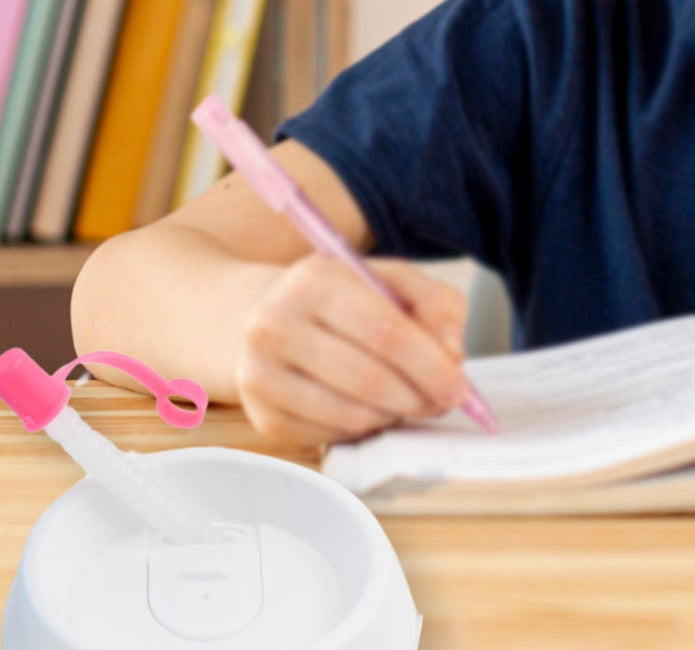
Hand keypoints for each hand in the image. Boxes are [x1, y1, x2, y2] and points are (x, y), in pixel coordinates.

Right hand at [235, 255, 468, 446]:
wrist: (257, 317)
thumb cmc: (337, 301)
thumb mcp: (386, 280)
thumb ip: (435, 303)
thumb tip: (451, 353)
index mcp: (312, 281)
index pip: (384, 332)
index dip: (431, 366)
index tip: (459, 388)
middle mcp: (275, 325)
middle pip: (369, 380)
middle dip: (419, 399)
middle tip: (439, 401)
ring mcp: (261, 373)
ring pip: (352, 416)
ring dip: (393, 416)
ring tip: (400, 399)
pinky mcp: (264, 415)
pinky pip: (333, 438)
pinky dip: (362, 429)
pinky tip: (363, 407)